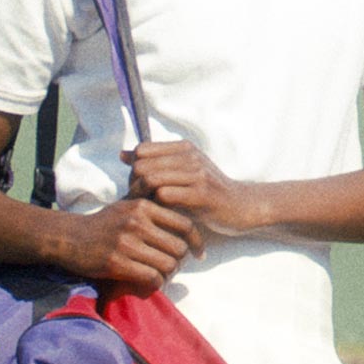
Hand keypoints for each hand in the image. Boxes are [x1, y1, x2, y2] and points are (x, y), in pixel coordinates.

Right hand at [61, 198, 204, 295]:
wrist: (69, 237)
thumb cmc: (103, 224)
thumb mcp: (127, 206)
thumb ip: (153, 211)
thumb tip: (186, 224)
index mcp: (142, 206)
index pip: (184, 224)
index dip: (197, 241)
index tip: (198, 253)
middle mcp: (136, 221)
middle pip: (179, 248)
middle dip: (180, 262)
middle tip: (172, 267)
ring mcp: (126, 242)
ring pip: (168, 265)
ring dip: (168, 274)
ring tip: (159, 274)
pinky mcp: (116, 262)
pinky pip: (152, 278)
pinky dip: (155, 283)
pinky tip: (147, 281)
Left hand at [126, 140, 254, 236]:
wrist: (242, 206)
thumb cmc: (207, 190)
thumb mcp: (183, 170)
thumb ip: (155, 161)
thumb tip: (122, 154)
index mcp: (184, 148)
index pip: (142, 151)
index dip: (133, 169)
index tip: (137, 185)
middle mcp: (190, 156)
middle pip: (142, 165)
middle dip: (134, 184)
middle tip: (138, 200)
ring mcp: (197, 174)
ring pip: (151, 179)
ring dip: (142, 197)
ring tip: (145, 209)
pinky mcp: (202, 194)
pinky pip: (165, 195)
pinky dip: (156, 206)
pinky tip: (160, 215)